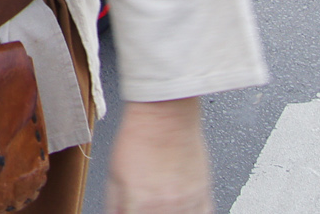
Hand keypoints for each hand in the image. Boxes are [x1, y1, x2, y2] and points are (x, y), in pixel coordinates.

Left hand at [106, 98, 212, 213]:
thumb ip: (114, 203)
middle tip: (145, 204)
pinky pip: (205, 213)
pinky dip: (193, 213)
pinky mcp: (203, 193)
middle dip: (148, 212)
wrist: (166, 115)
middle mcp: (166, 207)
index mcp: (140, 203)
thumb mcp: (114, 172)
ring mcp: (188, 202)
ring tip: (160, 205)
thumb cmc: (141, 136)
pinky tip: (183, 209)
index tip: (129, 210)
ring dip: (170, 213)